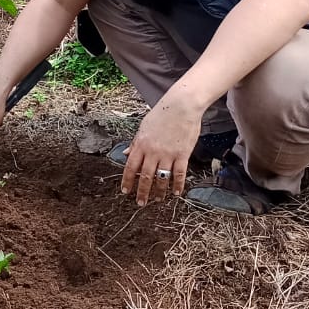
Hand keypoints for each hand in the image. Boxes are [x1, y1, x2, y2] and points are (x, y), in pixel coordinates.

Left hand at [120, 88, 202, 205]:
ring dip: (159, 191)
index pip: (131, 167)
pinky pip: (179, 174)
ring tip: (158, 199)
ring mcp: (168, 154)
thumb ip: (135, 142)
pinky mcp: (182, 154)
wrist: (182, 105)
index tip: (125, 191)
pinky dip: (177, 185)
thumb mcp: (143, 126)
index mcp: (141, 144)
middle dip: (142, 192)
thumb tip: (125, 152)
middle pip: (145, 176)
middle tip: (141, 202)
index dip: (127, 181)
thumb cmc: (163, 113)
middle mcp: (153, 151)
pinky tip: (176, 192)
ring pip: (161, 178)